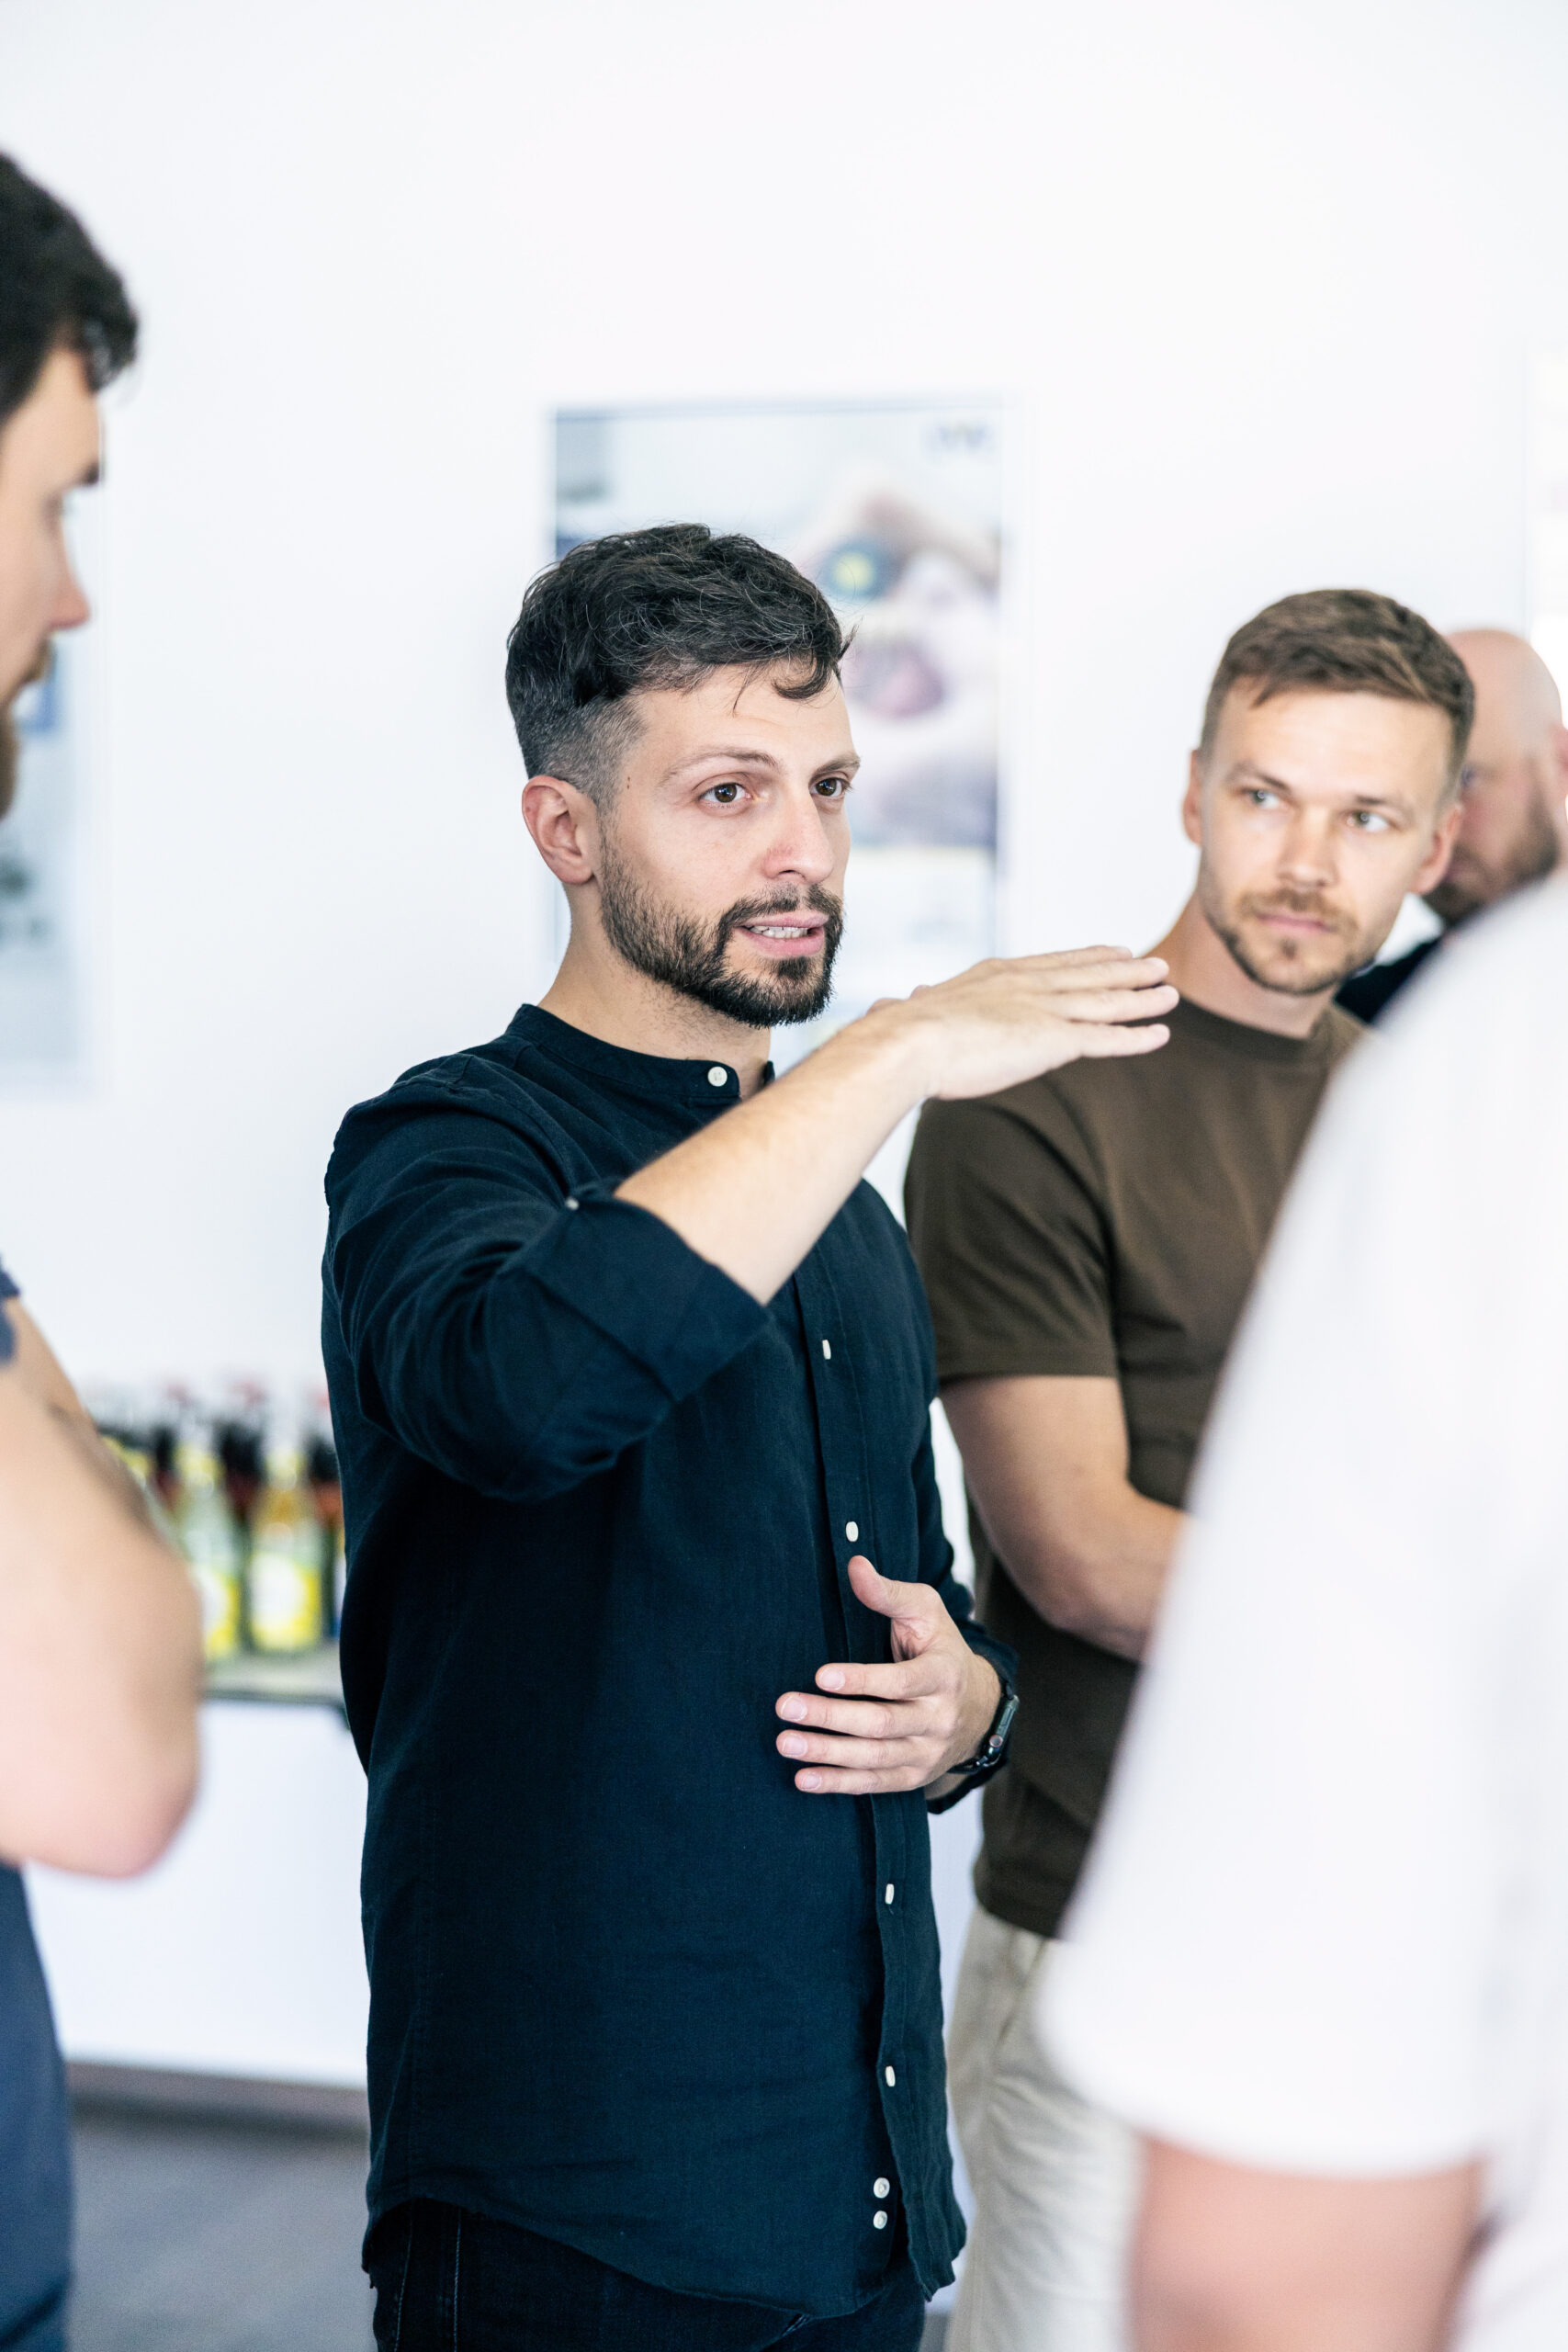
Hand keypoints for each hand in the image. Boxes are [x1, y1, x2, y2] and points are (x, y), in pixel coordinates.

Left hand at [775, 1554, 1001, 1794]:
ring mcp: (927, 1752)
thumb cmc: (939, 1647)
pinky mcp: (913, 1776)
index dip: (862, 1681)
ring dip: (826, 1752)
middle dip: (831, 1717)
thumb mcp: (925, 1612)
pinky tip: (803, 1778)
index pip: (901, 1682)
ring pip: (874, 1757)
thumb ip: (889, 1593)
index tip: (820, 1675)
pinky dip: (838, 1783)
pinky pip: (874, 1783)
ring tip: (785, 1741)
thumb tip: (854, 1565)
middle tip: (786, 1706)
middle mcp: (939, 1718)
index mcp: (944, 1675)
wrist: (978, 1705)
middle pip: (881, 1723)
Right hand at [877, 946, 1176, 1102]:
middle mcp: (1027, 985)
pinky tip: (1162, 1034)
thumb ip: (908, 1007)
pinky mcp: (1054, 1041)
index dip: (1088, 958)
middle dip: (1125, 971)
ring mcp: (1043, 1010)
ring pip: (1107, 1003)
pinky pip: (1106, 1039)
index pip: (1053, 963)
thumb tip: (888, 1006)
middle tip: (1155, 963)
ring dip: (1143, 998)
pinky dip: (1137, 1037)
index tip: (1114, 951)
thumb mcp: (907, 1013)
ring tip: (1171, 991)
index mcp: (996, 975)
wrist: (906, 1043)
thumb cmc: (898, 1034)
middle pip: (1088, 976)